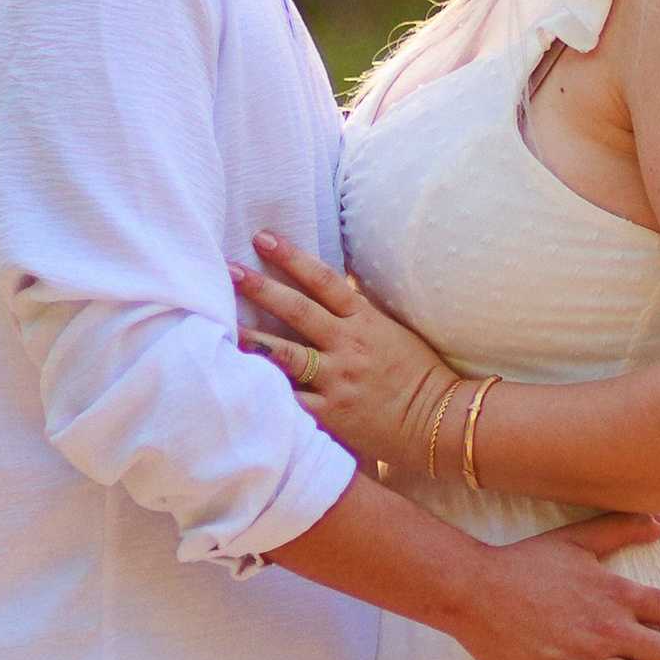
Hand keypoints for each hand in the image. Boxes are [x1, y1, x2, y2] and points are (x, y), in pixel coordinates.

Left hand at [234, 232, 462, 475]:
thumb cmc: (417, 373)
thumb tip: (326, 283)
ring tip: (222, 325)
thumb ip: (357, 310)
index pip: (323, 280)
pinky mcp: (331, 413)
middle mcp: (348, 346)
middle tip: (229, 270)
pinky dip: (266, 391)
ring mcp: (338, 380)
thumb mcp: (391, 330)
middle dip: (260, 288)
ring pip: (287, 355)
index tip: (262, 238)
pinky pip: (291, 401)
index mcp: (364, 320)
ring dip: (252, 338)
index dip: (291, 256)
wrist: (438, 421)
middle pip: (297, 310)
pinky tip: (238, 381)